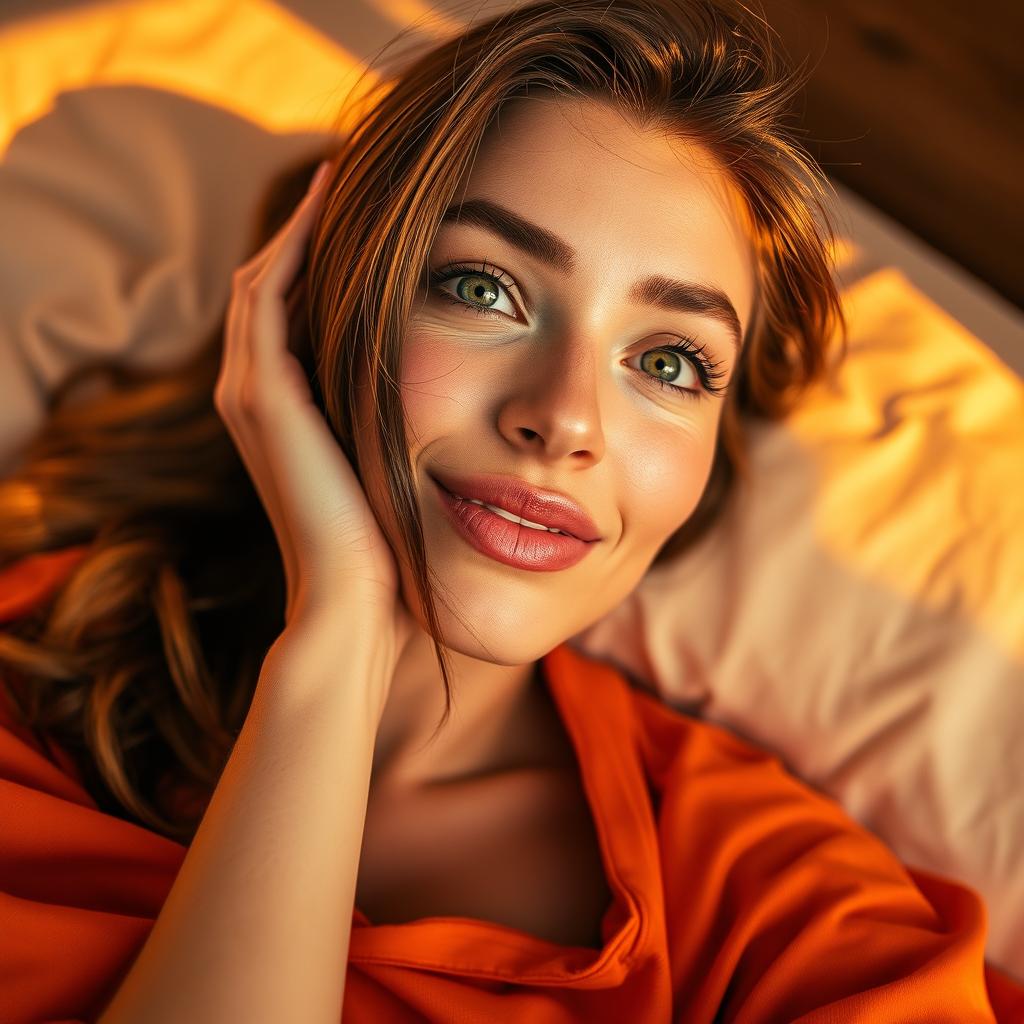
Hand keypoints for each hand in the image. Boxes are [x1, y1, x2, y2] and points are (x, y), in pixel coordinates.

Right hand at [215, 161, 415, 658]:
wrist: (354, 602)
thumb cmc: (387, 549)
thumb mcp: (391, 471)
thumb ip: (394, 427)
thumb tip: (456, 405)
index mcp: (282, 414)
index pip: (292, 314)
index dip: (322, 262)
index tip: (373, 221)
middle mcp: (252, 396)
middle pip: (272, 285)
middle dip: (308, 231)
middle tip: (351, 177)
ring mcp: (248, 394)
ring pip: (265, 280)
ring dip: (301, 227)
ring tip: (340, 175)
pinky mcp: (260, 396)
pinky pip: (270, 296)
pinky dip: (295, 247)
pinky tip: (332, 205)